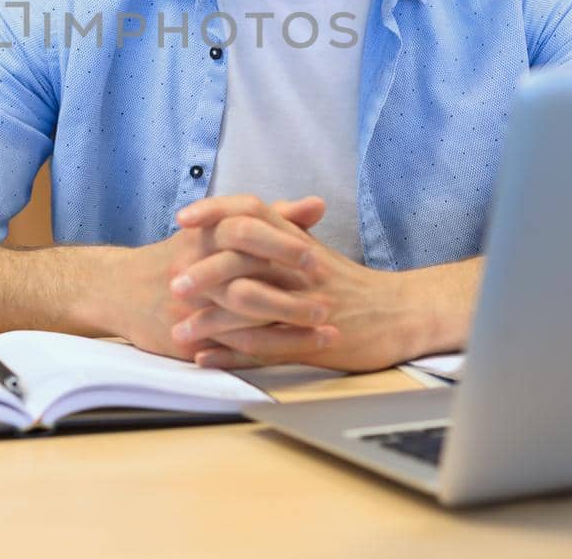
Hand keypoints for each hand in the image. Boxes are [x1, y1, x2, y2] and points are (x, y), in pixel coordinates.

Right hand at [100, 195, 325, 360]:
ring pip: (243, 319)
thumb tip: (317, 206)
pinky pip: (234, 348)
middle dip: (289, 293)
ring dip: (288, 327)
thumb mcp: (219, 228)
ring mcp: (192, 306)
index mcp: (206, 235)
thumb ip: (271, 217)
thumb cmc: (181, 256)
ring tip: (327, 332)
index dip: (282, 245)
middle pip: (246, 278)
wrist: (121, 289)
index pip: (245, 230)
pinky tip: (299, 352)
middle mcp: (196, 269)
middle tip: (328, 301)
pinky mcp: (189, 338)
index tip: (316, 258)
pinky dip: (268, 351)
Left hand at [172, 197, 484, 371]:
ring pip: (249, 308)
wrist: (401, 313)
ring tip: (178, 332)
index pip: (251, 212)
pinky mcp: (311, 342)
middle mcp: (298, 268)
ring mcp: (304, 306)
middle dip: (203, 272)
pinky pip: (265, 349)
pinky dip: (232, 356)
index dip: (215, 211)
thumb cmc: (350, 284)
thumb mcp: (312, 250)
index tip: (182, 218)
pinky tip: (206, 359)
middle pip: (244, 261)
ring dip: (210, 321)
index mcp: (296, 241)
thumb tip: (232, 221)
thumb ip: (277, 232)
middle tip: (170, 282)